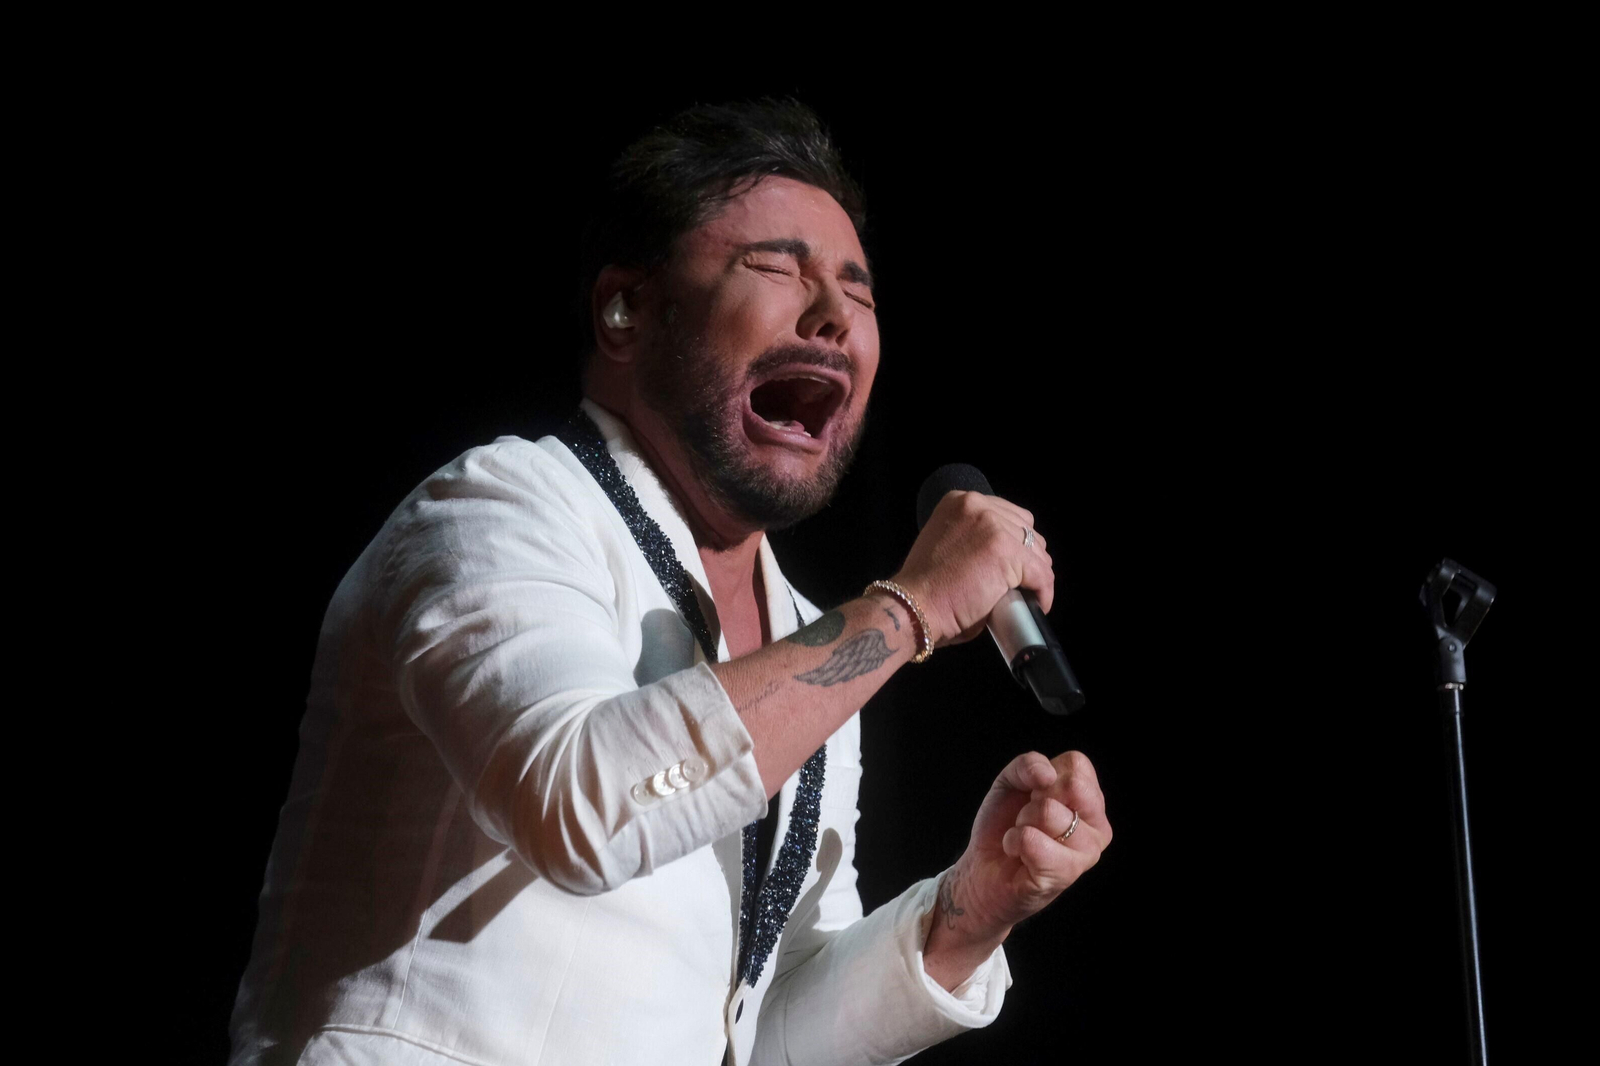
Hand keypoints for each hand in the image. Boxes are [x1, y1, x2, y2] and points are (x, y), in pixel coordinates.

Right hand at [891, 490, 1053, 647]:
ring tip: (1027, 594)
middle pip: (1026, 529)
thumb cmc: (926, 588)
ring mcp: (993, 527)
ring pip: (1037, 552)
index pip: (1008, 514)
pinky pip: (1041, 574)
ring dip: (1036, 575)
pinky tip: (1037, 604)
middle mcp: (977, 506)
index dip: (1015, 542)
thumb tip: (1007, 557)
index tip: (1014, 564)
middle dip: (1028, 557)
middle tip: (1022, 583)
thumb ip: (974, 539)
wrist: (913, 607)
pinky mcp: (1006, 552)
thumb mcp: (947, 544)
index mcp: (960, 501)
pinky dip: (1043, 592)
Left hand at [947, 750, 1111, 935]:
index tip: (1034, 795)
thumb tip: (1047, 774)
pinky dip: (1014, 842)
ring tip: (1024, 839)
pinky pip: (1033, 841)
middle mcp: (1097, 827)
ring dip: (1022, 823)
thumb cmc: (1003, 824)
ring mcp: (1087, 853)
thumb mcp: (1010, 781)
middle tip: (1029, 819)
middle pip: (1073, 785)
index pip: (1078, 764)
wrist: (982, 869)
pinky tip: (1019, 855)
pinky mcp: (1066, 875)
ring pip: (1050, 812)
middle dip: (1035, 799)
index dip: (1045, 774)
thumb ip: (1028, 764)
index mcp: (1090, 800)